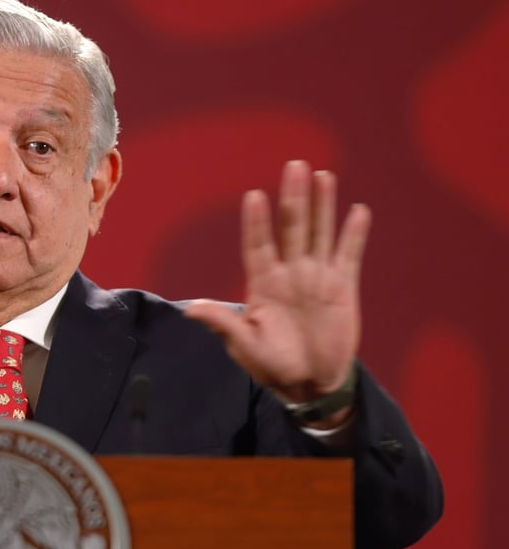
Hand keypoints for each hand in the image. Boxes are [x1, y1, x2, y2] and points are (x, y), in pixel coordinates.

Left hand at [184, 161, 369, 423]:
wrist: (309, 383)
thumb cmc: (270, 365)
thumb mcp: (244, 345)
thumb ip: (223, 324)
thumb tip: (190, 309)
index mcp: (263, 283)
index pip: (258, 244)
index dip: (257, 221)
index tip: (254, 196)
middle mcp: (290, 273)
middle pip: (292, 227)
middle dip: (294, 197)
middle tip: (295, 165)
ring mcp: (316, 278)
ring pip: (320, 233)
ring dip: (322, 204)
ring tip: (323, 175)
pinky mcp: (342, 288)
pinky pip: (349, 255)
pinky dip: (354, 234)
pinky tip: (358, 210)